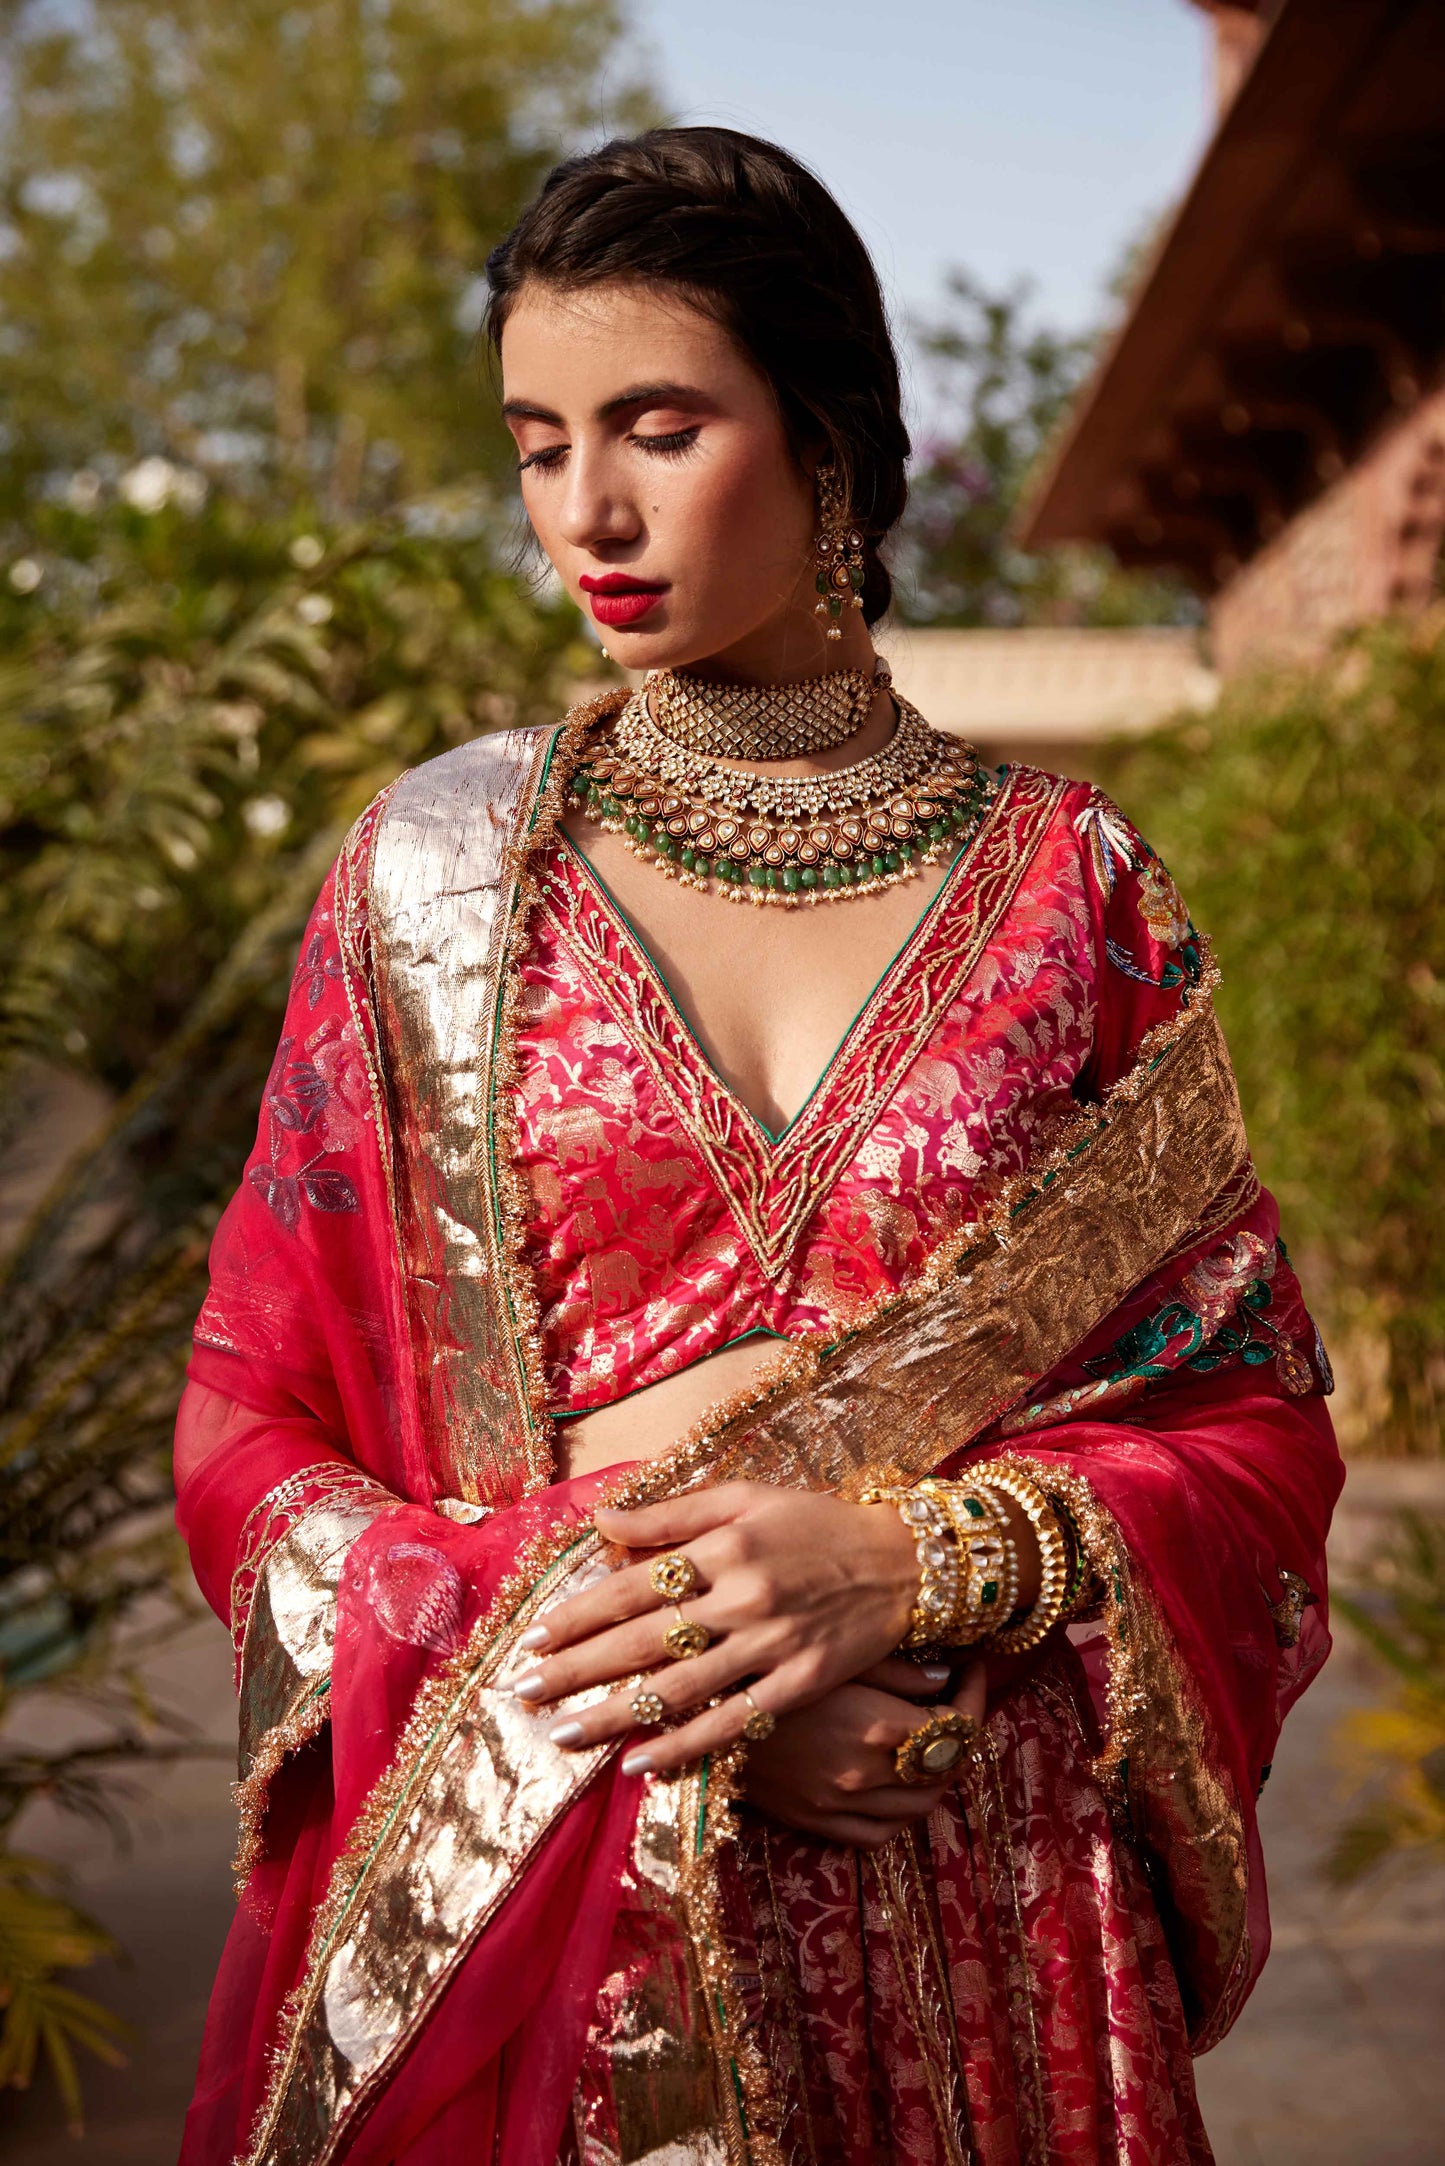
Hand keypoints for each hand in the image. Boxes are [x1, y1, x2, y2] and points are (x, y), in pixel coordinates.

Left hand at [508, 1482, 919, 1774]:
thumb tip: (601, 1522)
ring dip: (615, 1715)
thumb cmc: (815, 1523)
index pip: (631, 1586)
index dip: (578, 1615)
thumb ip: (670, 1513)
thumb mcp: (745, 1498)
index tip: (535, 1640)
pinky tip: (642, 1763)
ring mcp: (771, 1645)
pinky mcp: (799, 1685)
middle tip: (524, 1694)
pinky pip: (733, 1722)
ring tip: (565, 1734)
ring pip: (679, 1688)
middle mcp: (741, 1597)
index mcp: (722, 1547)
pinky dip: (685, 1746)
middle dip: (576, 1670)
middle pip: (642, 1641)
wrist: (902, 1562)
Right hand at [742, 1656, 986, 1848]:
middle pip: (947, 1769)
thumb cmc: (768, 1668)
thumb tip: (945, 1678)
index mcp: (878, 1726)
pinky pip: (878, 1835)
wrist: (698, 1711)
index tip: (970, 1669)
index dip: (974, 1695)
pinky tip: (895, 1784)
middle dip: (964, 1733)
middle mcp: (867, 1773)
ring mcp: (842, 1804)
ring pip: (920, 1808)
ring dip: (937, 1776)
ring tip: (931, 1741)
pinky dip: (899, 1814)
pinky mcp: (816, 1822)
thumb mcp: (835, 1655)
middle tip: (958, 1701)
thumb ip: (896, 1672)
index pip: (958, 1724)